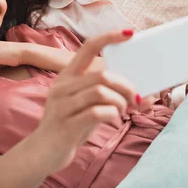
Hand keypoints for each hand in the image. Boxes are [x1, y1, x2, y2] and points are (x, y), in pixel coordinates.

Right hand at [35, 29, 138, 173]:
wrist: (41, 153)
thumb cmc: (70, 126)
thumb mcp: (84, 105)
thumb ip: (107, 96)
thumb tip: (145, 96)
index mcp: (67, 75)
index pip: (88, 47)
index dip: (109, 37)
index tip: (129, 34)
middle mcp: (63, 86)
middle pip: (102, 74)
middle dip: (125, 85)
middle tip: (134, 98)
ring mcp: (63, 105)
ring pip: (101, 92)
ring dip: (120, 101)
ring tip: (123, 110)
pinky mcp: (67, 124)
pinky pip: (97, 112)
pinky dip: (112, 113)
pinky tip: (114, 118)